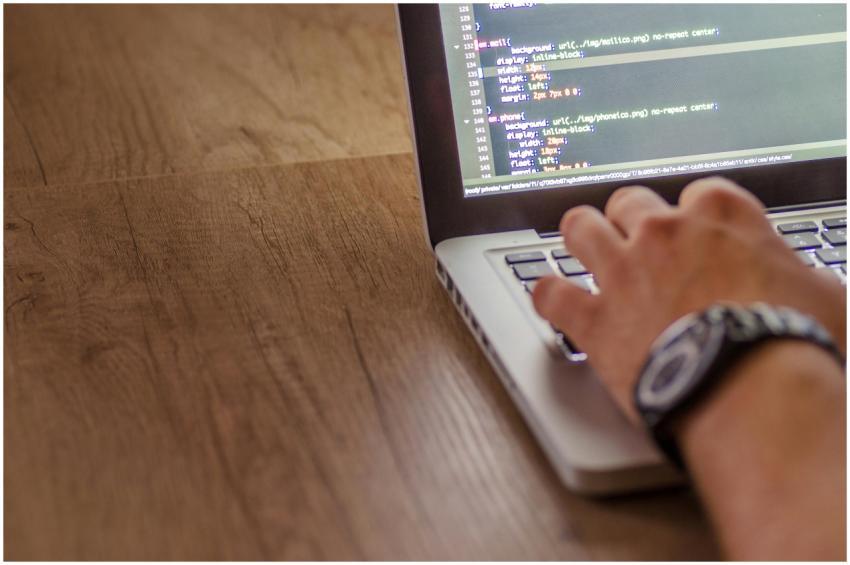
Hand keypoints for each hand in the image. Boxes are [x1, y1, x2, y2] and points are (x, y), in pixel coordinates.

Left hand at [532, 176, 845, 422]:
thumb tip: (803, 282)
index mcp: (720, 217)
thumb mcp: (824, 295)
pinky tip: (550, 298)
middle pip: (628, 202)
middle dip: (629, 220)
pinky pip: (550, 293)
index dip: (693, 215)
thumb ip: (797, 274)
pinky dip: (547, 296)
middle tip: (635, 243)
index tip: (694, 233)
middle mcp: (663, 233)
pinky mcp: (593, 318)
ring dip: (580, 239)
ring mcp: (622, 272)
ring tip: (582, 250)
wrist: (752, 390)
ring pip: (579, 229)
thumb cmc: (794, 342)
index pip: (698, 193)